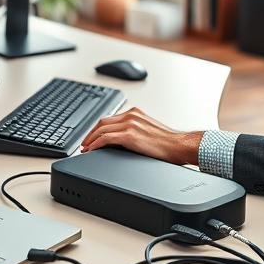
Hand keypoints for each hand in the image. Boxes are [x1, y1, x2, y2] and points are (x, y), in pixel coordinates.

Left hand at [80, 107, 202, 165]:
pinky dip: (95, 144)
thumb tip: (120, 142)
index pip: (110, 118)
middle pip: (102, 121)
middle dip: (90, 133)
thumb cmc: (168, 142)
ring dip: (90, 139)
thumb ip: (134, 131)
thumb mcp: (148, 130)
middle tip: (84, 143)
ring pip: (101, 129)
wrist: (179, 145)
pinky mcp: (129, 135)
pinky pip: (105, 138)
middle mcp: (131, 115)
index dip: (97, 128)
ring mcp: (129, 124)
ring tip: (85, 148)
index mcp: (135, 113)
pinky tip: (92, 150)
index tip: (91, 137)